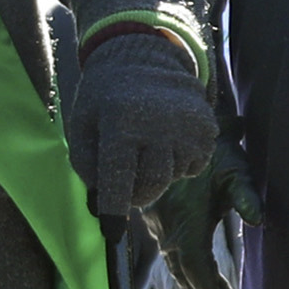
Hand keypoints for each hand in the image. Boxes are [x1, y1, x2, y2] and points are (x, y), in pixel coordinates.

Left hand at [65, 30, 217, 216]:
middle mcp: (157, 122)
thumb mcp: (82, 124)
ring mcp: (185, 124)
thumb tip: (100, 203)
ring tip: (145, 147)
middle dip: (137, 194)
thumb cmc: (104, 98)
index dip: (114, 209)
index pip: (118, 176)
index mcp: (120, 121)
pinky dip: (178, 163)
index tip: (112, 232)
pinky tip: (165, 141)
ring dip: (158, 174)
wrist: (143, 56)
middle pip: (151, 184)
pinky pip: (193, 165)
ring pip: (173, 176)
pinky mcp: (205, 127)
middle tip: (128, 187)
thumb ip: (86, 164)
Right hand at [142, 131, 258, 288]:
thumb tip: (260, 221)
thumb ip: (245, 193)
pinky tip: (198, 278)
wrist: (169, 122)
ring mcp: (158, 224)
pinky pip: (171, 252)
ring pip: (175, 264)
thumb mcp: (231, 166)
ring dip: (194, 287)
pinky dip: (185, 271)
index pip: (197, 268)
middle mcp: (167, 228)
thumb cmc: (210, 146)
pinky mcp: (157, 217)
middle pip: (184, 274)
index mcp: (184, 222)